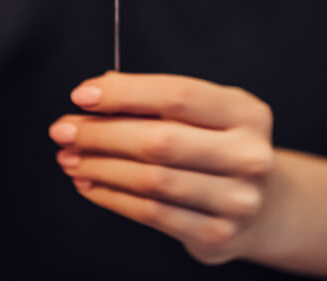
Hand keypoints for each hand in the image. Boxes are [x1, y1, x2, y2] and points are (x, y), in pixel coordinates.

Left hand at [49, 73, 275, 264]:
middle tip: (64, 131)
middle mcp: (249, 155)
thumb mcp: (203, 114)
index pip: (177, 95)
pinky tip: (91, 184)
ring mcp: (237, 199)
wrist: (262, 205)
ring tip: (71, 159)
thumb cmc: (220, 149)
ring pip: (151, 180)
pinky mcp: (217, 234)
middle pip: (160, 140)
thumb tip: (98, 91)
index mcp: (246, 113)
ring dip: (100, 168)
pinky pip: (151, 213)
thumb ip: (154, 101)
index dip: (125, 94)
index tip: (83, 95)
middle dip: (101, 134)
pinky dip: (112, 197)